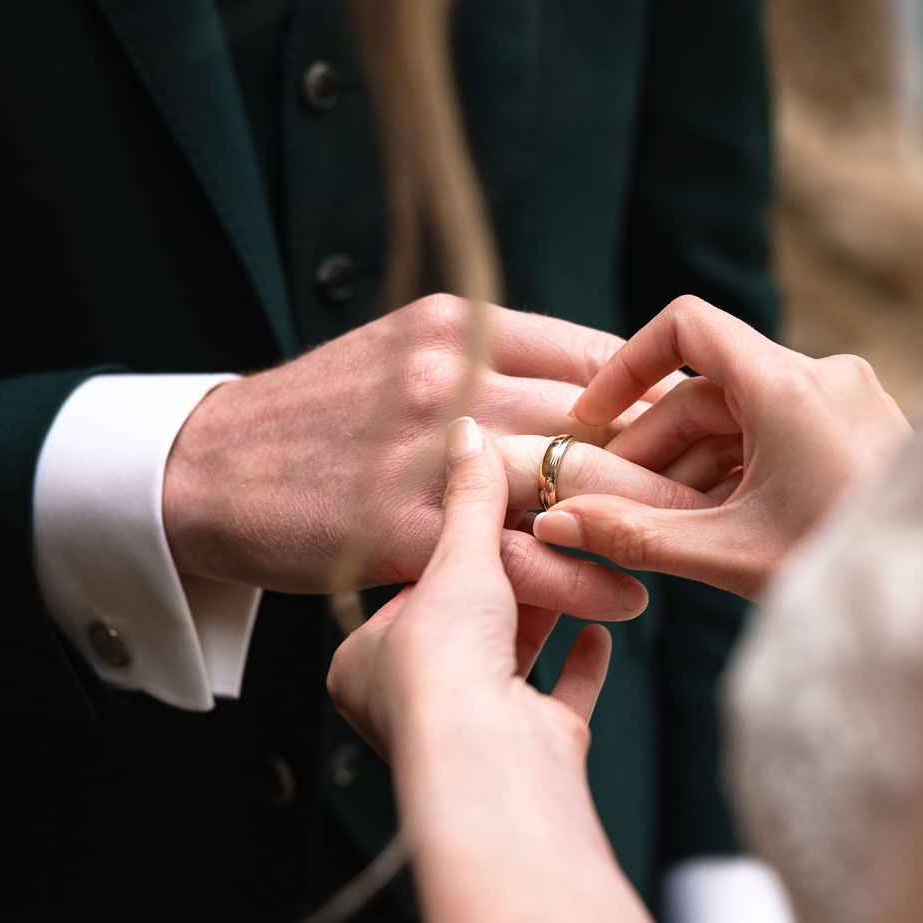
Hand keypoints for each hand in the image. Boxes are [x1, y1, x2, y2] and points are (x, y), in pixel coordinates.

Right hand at [161, 294, 703, 619]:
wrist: (211, 469)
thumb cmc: (321, 414)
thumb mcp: (402, 350)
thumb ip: (492, 359)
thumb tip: (592, 383)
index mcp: (459, 326)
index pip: (592, 355)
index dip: (653, 401)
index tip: (689, 435)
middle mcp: (453, 378)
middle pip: (596, 421)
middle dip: (662, 464)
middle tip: (712, 499)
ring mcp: (430, 455)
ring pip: (569, 489)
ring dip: (638, 526)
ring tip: (681, 553)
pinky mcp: (407, 531)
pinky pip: (523, 560)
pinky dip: (586, 582)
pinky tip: (626, 596)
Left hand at [330, 419, 697, 922]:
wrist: (487, 760)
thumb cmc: (444, 666)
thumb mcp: (456, 557)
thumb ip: (469, 495)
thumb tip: (466, 430)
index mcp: (361, 665)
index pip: (409, 591)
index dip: (451, 551)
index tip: (487, 514)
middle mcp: (410, 706)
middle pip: (465, 625)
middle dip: (507, 582)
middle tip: (543, 531)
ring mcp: (471, 733)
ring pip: (511, 661)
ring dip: (546, 615)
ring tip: (577, 569)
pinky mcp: (530, 752)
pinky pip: (559, 700)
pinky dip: (581, 664)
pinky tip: (601, 632)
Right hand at [534, 295, 911, 599]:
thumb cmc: (842, 571)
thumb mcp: (726, 553)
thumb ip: (631, 534)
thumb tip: (554, 524)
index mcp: (789, 387)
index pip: (686, 326)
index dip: (627, 364)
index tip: (593, 416)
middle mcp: (824, 376)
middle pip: (708, 387)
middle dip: (655, 442)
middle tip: (614, 499)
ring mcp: (849, 399)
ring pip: (742, 414)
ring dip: (695, 462)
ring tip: (666, 524)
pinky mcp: (862, 426)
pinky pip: (779, 430)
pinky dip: (739, 466)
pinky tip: (719, 522)